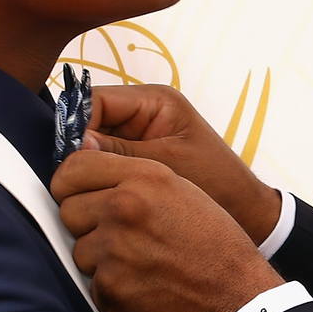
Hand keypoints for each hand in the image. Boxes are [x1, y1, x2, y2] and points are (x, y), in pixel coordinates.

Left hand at [54, 150, 283, 311]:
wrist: (236, 293)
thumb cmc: (212, 240)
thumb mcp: (179, 187)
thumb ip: (130, 175)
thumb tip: (82, 175)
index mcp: (142, 179)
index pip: (72, 168)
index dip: (74, 183)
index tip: (82, 193)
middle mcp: (123, 211)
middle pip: (68, 211)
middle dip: (87, 224)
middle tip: (123, 235)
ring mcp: (113, 254)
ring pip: (79, 252)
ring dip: (101, 260)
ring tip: (140, 262)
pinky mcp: (111, 293)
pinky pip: (92, 287)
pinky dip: (113, 290)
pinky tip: (144, 286)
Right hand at [84, 85, 283, 243]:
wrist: (245, 212)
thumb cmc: (219, 184)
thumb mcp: (167, 165)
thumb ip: (121, 153)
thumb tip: (75, 149)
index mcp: (156, 101)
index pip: (97, 99)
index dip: (76, 124)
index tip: (67, 156)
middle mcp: (143, 112)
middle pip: (90, 120)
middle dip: (78, 147)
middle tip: (68, 177)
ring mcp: (139, 135)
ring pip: (94, 143)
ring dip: (87, 165)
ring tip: (81, 189)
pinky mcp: (137, 158)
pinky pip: (106, 161)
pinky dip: (98, 177)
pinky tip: (94, 196)